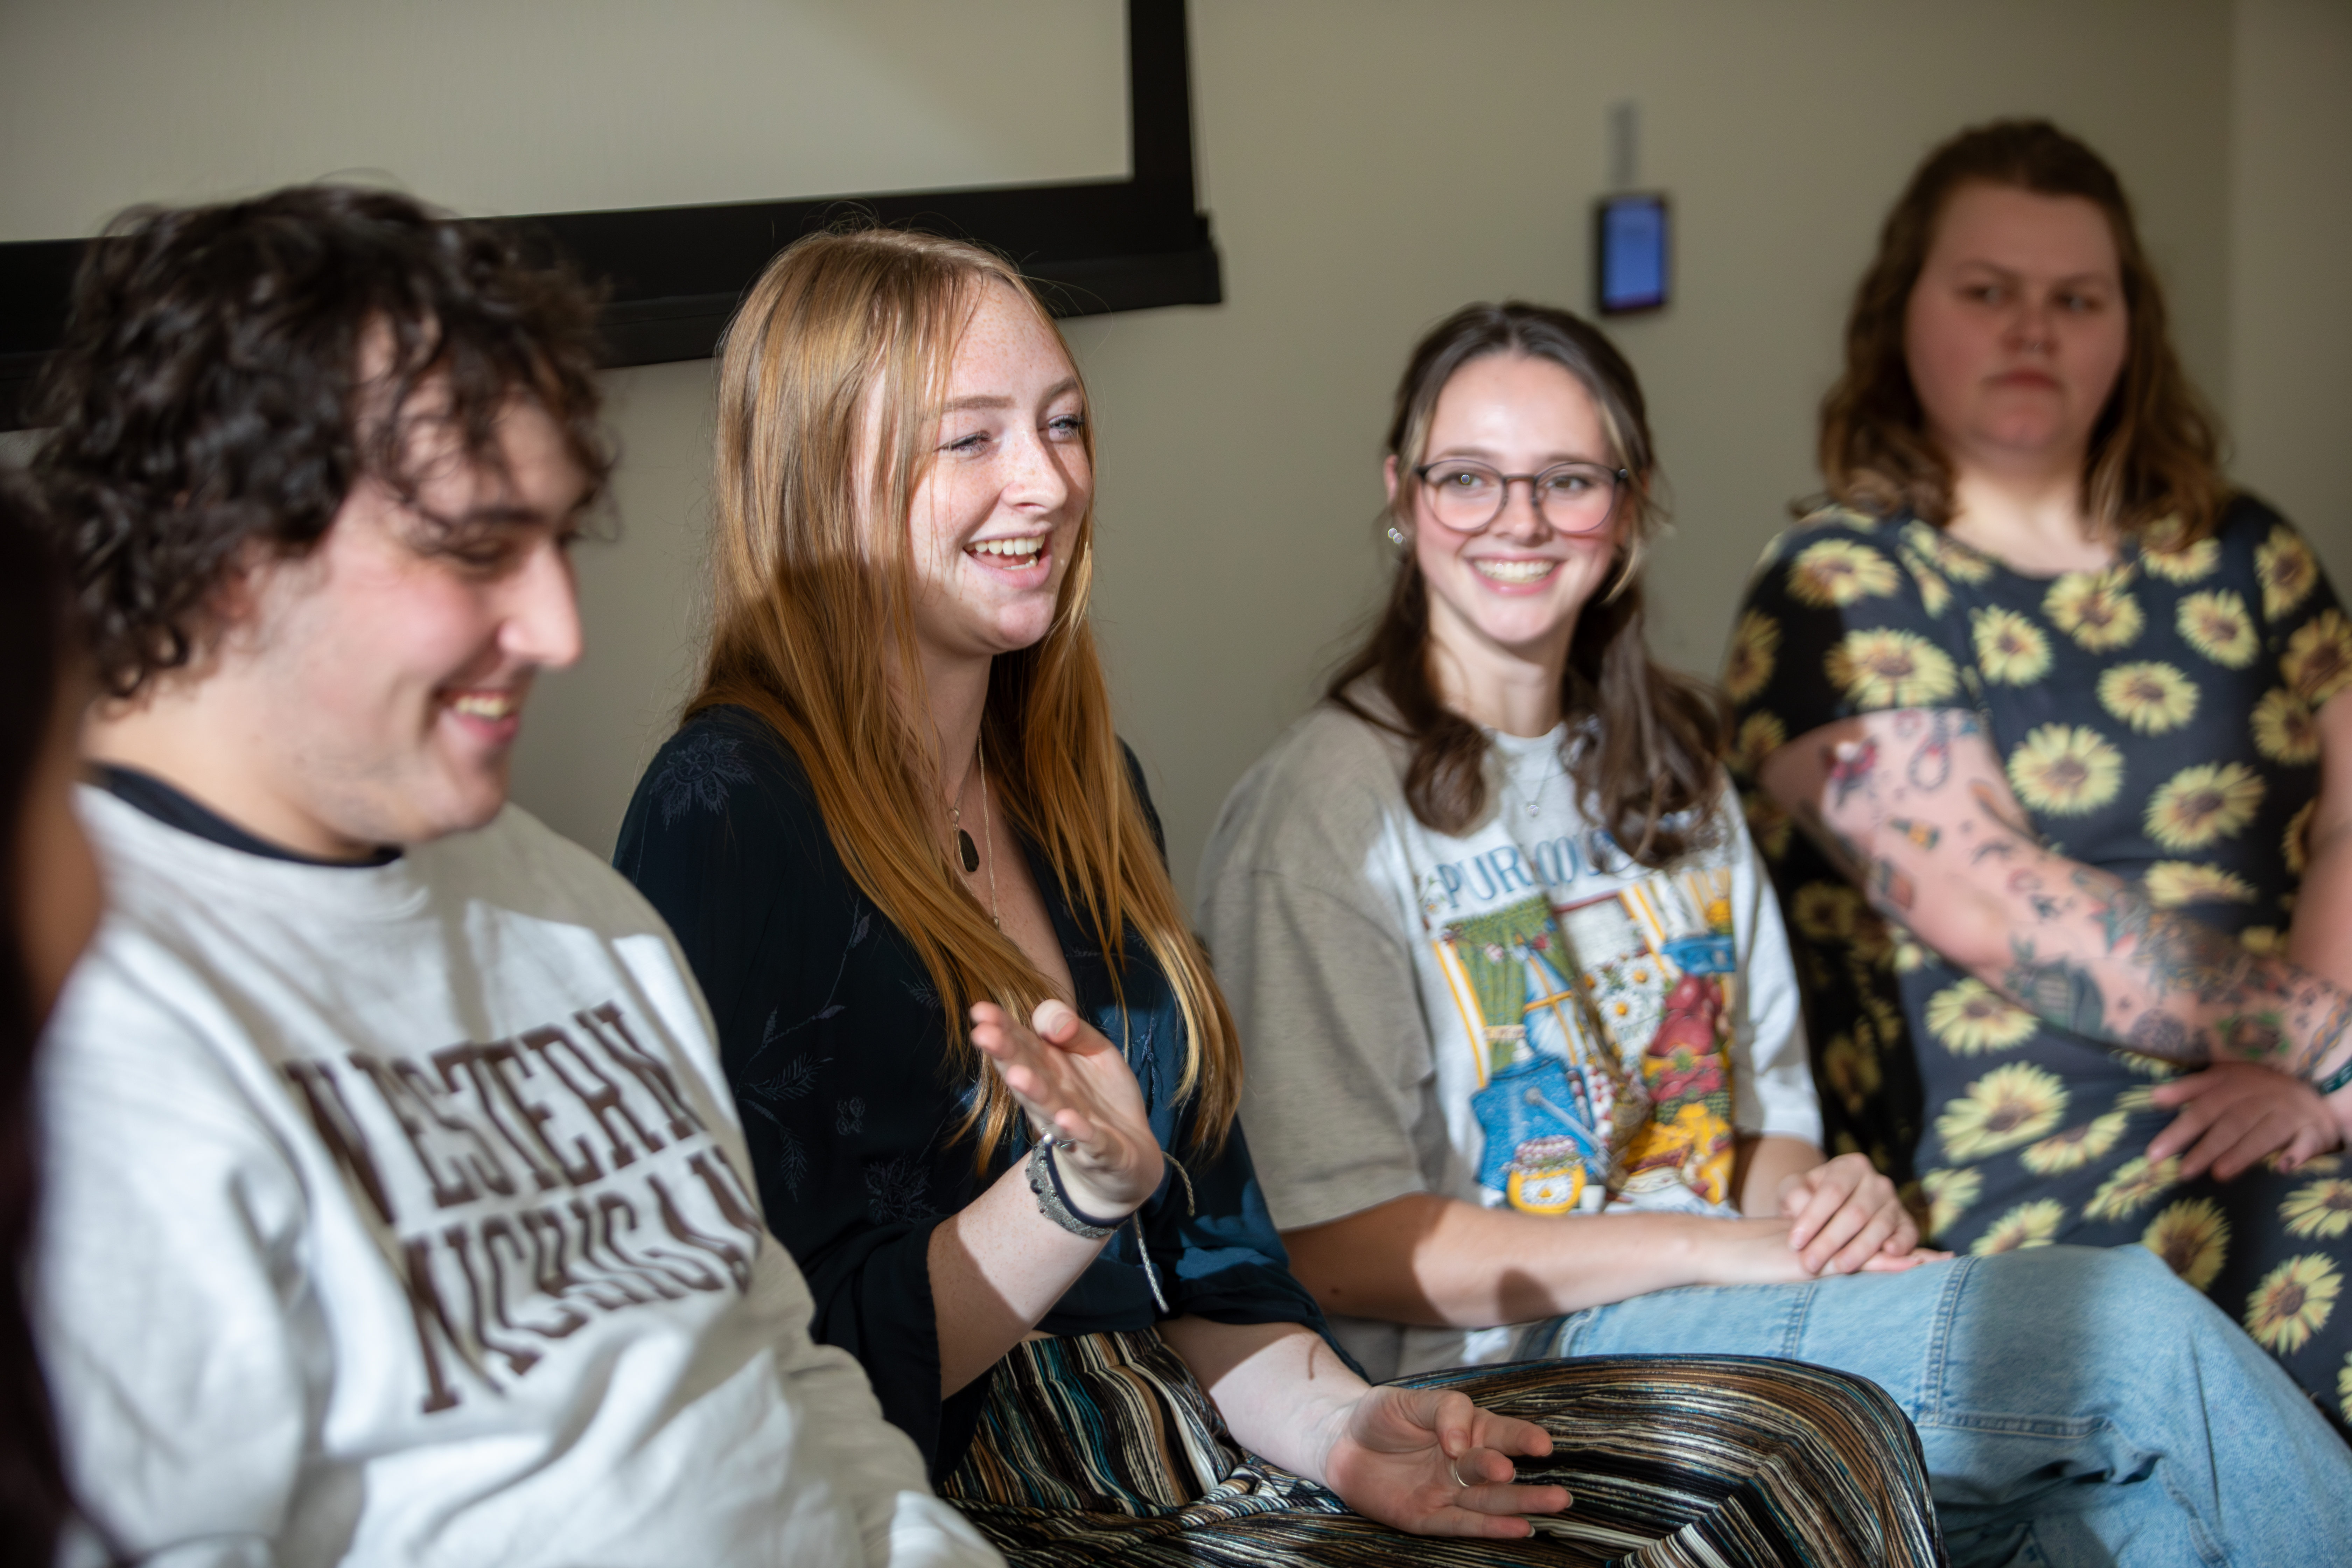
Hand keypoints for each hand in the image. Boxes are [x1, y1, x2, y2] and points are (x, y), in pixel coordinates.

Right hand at [971, 999, 1162, 1218]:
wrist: (1128, 1156)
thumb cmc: (1101, 1098)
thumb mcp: (1096, 1051)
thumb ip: (1074, 1030)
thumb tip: (1054, 1022)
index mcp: (1049, 1068)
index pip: (1021, 1043)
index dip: (1001, 1027)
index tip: (979, 1010)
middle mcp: (1052, 1097)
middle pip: (1026, 1072)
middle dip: (1005, 1054)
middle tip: (982, 1035)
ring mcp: (1071, 1126)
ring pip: (1048, 1108)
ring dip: (1033, 1092)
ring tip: (1018, 1074)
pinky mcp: (1098, 1151)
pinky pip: (1087, 1141)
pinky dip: (1077, 1132)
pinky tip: (1067, 1118)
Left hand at [1315, 1384, 1569, 1538]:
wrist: (1340, 1443)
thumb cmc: (1381, 1416)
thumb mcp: (1408, 1400)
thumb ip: (1442, 1412)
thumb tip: (1462, 1441)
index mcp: (1466, 1429)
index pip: (1500, 1432)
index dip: (1522, 1438)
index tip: (1542, 1444)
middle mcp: (1465, 1463)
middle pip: (1499, 1472)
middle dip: (1524, 1481)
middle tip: (1555, 1490)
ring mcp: (1449, 1492)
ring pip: (1491, 1501)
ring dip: (1521, 1505)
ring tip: (1553, 1504)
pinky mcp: (1430, 1517)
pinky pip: (1463, 1523)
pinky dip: (1491, 1527)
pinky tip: (1520, 1529)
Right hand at [1699, 1216, 1942, 1286]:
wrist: (1719, 1252)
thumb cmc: (1742, 1267)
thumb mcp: (1781, 1271)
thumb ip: (1807, 1271)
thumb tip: (1819, 1289)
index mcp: (1825, 1250)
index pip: (1869, 1250)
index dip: (1901, 1254)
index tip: (1937, 1260)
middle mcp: (1830, 1245)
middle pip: (1877, 1245)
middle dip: (1915, 1254)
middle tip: (1952, 1259)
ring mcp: (1825, 1250)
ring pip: (1873, 1249)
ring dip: (1910, 1256)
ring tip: (1946, 1261)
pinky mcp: (1818, 1259)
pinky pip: (1857, 1260)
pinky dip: (1887, 1260)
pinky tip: (1912, 1261)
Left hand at [1777, 1152, 1918, 1272]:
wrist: (1832, 1207)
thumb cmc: (1809, 1197)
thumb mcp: (1794, 1189)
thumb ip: (1795, 1194)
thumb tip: (1804, 1208)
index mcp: (1849, 1167)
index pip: (1833, 1191)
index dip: (1813, 1218)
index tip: (1795, 1242)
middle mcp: (1877, 1182)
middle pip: (1855, 1212)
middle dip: (1831, 1241)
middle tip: (1810, 1263)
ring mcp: (1894, 1202)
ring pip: (1879, 1226)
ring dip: (1858, 1250)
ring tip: (1838, 1268)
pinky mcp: (1906, 1223)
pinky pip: (1908, 1234)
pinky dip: (1902, 1244)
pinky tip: (1889, 1254)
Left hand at [2147, 1061, 2343, 1179]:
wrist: (2314, 1096)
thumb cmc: (2258, 1091)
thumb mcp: (2224, 1080)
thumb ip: (2190, 1089)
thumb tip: (2154, 1097)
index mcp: (2236, 1084)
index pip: (2204, 1107)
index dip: (2180, 1129)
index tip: (2156, 1152)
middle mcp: (2262, 1097)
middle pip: (2231, 1123)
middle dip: (2207, 1147)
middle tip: (2183, 1172)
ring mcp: (2289, 1114)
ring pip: (2265, 1133)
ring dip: (2243, 1153)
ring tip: (2219, 1174)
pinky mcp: (2312, 1131)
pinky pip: (2306, 1142)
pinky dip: (2296, 1154)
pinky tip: (2283, 1168)